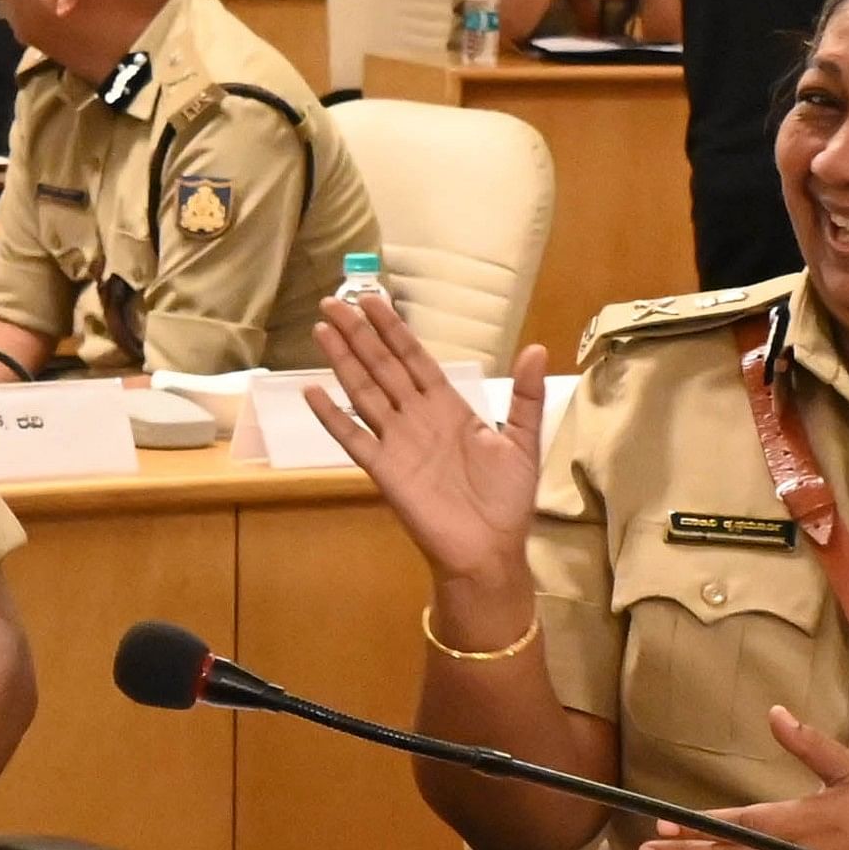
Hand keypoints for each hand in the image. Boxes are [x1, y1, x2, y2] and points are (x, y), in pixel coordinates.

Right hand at [306, 295, 546, 590]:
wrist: (489, 549)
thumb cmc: (506, 500)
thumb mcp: (523, 441)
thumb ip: (525, 396)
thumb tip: (536, 348)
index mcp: (447, 407)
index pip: (414, 358)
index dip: (393, 329)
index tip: (372, 300)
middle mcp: (417, 417)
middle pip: (382, 366)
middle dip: (359, 334)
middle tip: (333, 301)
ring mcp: (397, 442)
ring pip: (364, 391)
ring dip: (342, 361)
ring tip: (321, 330)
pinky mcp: (384, 470)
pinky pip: (353, 438)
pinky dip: (332, 417)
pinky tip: (312, 393)